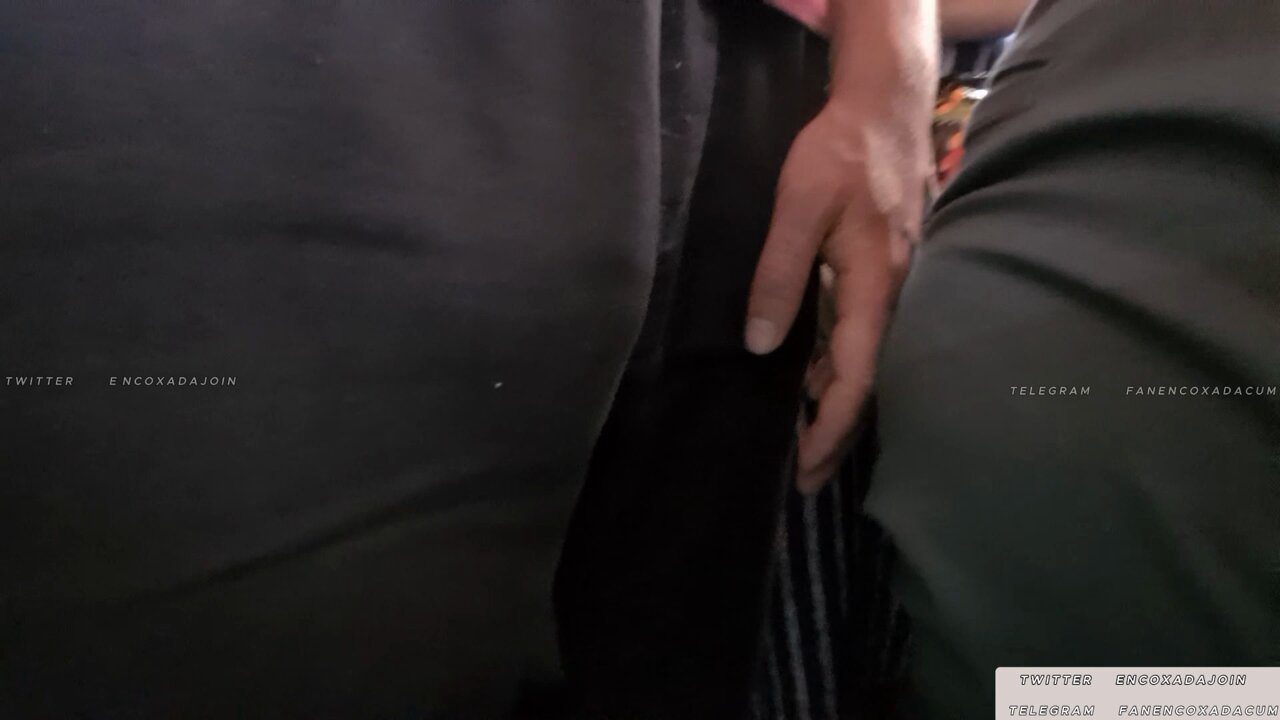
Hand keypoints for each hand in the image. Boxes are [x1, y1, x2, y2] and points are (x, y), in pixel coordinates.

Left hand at [745, 98, 931, 492]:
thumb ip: (781, 274)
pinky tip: (807, 374)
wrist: (886, 105)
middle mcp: (893, 295)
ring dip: (833, 400)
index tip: (805, 468)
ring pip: (864, 359)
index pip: (855, 379)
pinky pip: (862, 333)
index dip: (830, 429)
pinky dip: (836, 365)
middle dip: (835, 433)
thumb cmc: (842, 151)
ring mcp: (893, 283)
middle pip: (866, 381)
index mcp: (876, 287)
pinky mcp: (884, 269)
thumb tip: (762, 342)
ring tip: (800, 438)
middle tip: (803, 477)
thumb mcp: (800, 207)